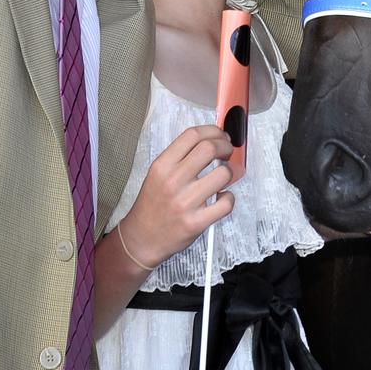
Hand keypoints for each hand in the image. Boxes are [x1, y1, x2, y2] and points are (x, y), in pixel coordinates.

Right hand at [119, 124, 233, 268]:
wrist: (141, 238)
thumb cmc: (153, 203)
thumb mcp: (158, 173)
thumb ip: (181, 156)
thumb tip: (212, 140)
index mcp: (162, 165)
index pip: (192, 135)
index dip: (212, 131)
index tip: (220, 136)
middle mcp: (173, 181)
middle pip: (209, 148)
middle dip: (225, 146)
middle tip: (227, 152)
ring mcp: (185, 202)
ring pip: (223, 174)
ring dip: (229, 172)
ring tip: (222, 177)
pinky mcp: (195, 222)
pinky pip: (225, 203)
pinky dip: (229, 198)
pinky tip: (221, 198)